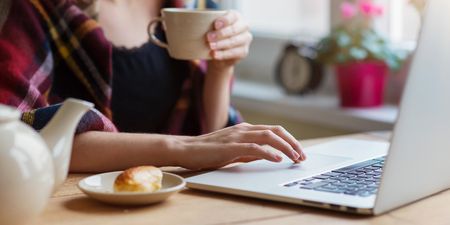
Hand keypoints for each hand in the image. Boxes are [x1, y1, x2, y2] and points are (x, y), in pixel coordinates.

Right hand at [173, 123, 305, 169]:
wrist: (186, 149)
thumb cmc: (208, 151)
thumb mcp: (234, 150)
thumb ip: (250, 151)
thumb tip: (268, 155)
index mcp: (245, 130)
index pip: (273, 131)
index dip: (289, 140)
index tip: (298, 152)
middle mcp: (244, 129)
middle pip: (275, 131)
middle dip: (292, 142)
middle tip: (302, 155)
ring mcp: (237, 136)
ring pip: (268, 136)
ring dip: (285, 147)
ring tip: (295, 157)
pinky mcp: (230, 146)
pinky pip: (254, 147)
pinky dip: (268, 152)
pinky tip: (278, 159)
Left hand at [206, 10, 252, 67]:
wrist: (219, 50)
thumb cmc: (215, 34)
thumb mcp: (213, 27)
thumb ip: (211, 26)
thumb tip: (204, 28)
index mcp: (236, 16)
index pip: (232, 16)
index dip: (224, 21)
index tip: (215, 25)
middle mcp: (244, 26)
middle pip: (234, 29)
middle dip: (221, 34)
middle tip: (209, 37)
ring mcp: (246, 39)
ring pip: (234, 41)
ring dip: (221, 44)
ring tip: (211, 46)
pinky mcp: (244, 51)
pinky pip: (234, 53)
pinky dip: (223, 54)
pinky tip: (215, 54)